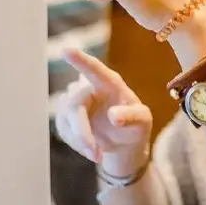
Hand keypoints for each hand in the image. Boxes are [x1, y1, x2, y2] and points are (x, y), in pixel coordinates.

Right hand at [55, 48, 152, 176]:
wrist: (124, 143)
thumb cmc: (137, 126)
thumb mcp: (143, 122)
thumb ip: (132, 117)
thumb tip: (113, 116)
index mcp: (111, 83)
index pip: (95, 70)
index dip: (81, 61)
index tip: (67, 50)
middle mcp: (90, 87)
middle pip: (74, 105)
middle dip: (82, 132)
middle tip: (94, 153)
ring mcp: (75, 100)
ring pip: (66, 119)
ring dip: (80, 141)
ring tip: (97, 153)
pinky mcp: (65, 115)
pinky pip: (63, 129)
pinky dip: (76, 143)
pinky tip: (90, 148)